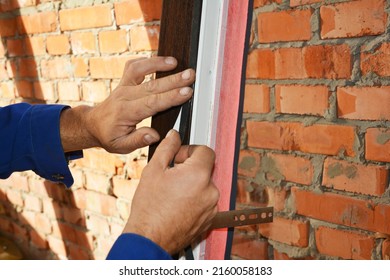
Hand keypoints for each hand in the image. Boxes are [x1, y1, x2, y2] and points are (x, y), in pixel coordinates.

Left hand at [59, 57, 194, 152]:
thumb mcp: (121, 146)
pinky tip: (163, 60)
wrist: (93, 125)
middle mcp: (125, 96)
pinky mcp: (124, 80)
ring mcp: (124, 86)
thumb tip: (155, 135)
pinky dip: (148, 60)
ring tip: (176, 62)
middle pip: (152, 85)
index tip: (186, 92)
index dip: (171, 97)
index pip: (152, 103)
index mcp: (126, 112)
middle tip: (190, 75)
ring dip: (158, 64)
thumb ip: (138, 140)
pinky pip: (135, 65)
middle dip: (173, 80)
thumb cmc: (109, 136)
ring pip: (141, 70)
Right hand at [123, 130, 218, 254]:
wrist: (150, 238)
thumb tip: (174, 135)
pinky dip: (194, 200)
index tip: (178, 158)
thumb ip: (168, 147)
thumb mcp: (153, 170)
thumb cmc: (149, 208)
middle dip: (189, 168)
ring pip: (204, 185)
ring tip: (172, 194)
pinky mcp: (210, 219)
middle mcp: (210, 190)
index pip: (206, 150)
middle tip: (171, 177)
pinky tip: (177, 205)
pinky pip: (205, 201)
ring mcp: (212, 206)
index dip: (190, 151)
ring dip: (192, 185)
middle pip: (205, 169)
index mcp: (198, 174)